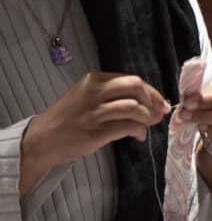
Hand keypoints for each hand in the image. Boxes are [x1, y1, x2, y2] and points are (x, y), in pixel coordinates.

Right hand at [25, 72, 168, 170]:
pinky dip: (139, 131)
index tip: (161, 103)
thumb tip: (153, 104)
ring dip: (146, 118)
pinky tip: (138, 136)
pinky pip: (128, 126)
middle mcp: (93, 92)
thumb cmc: (68, 119)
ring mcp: (93, 112)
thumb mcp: (87, 98)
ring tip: (144, 126)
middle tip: (156, 115)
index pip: (132, 80)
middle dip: (152, 101)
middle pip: (136, 87)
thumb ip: (115, 97)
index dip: (152, 92)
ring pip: (134, 107)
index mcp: (93, 81)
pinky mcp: (95, 132)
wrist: (40, 140)